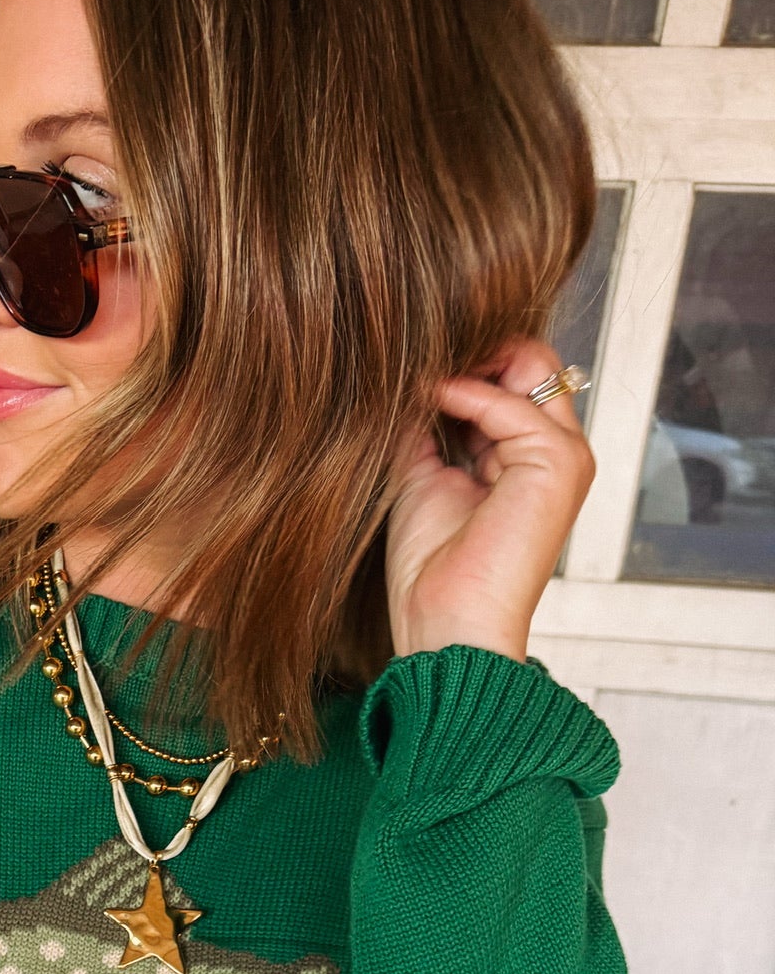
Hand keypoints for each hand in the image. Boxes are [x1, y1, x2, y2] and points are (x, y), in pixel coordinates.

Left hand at [383, 336, 595, 662]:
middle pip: (529, 362)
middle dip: (473, 350)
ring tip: (418, 376)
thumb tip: (408, 376)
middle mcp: (555, 453)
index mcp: (527, 461)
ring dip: (469, 363)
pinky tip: (430, 396)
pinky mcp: (559, 463)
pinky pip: (513, 403)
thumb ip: (424, 426)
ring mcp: (565, 456)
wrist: (446, 623)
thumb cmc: (432, 572)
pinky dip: (466, 392)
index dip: (465, 364)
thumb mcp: (421, 478)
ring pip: (531, 366)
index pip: (511, 380)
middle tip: (418, 358)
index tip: (413, 367)